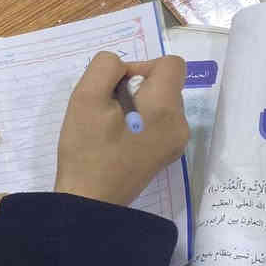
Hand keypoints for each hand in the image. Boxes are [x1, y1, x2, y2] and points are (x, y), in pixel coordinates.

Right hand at [54, 52, 188, 205]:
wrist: (90, 202)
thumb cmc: (86, 150)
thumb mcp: (85, 97)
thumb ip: (106, 67)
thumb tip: (123, 70)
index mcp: (166, 108)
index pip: (170, 64)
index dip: (140, 65)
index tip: (117, 87)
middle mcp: (180, 124)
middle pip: (165, 84)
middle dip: (137, 87)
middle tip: (108, 110)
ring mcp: (176, 143)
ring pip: (161, 102)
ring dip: (137, 104)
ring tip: (112, 126)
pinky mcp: (167, 155)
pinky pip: (159, 122)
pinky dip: (141, 121)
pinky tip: (119, 138)